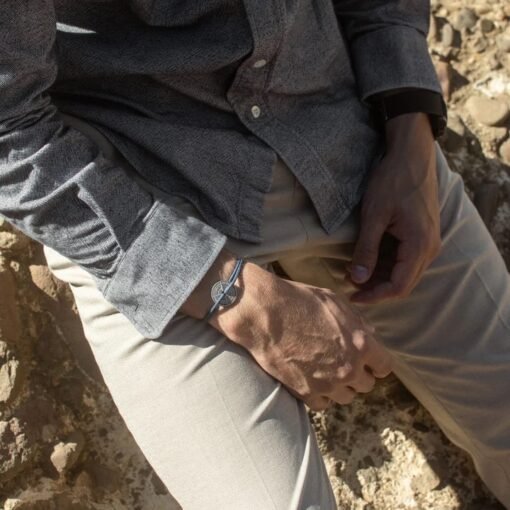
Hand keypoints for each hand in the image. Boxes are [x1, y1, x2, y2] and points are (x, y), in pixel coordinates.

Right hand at [210, 263, 392, 410]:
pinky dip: (320, 395)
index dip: (377, 363)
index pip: (384, 366)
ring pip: (347, 398)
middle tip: (343, 363)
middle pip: (367, 385)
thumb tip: (370, 334)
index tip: (369, 362)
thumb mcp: (335, 302)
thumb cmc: (300, 300)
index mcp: (361, 344)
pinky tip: (311, 381)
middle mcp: (349, 368)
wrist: (265, 313)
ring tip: (326, 373)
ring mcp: (328, 384)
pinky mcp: (306, 393)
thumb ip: (358, 321)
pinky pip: (323, 404)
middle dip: (358, 374)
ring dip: (340, 387)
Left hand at [348, 113, 440, 303]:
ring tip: (353, 270)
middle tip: (348, 283)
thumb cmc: (392, 181)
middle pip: (403, 283)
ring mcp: (429, 241)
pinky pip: (406, 259)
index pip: (398, 286)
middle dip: (375, 287)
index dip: (374, 296)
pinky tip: (368, 258)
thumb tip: (358, 280)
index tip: (351, 296)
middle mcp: (430, 248)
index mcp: (420, 246)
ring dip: (380, 276)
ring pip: (404, 272)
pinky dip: (387, 264)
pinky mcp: (424, 234)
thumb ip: (366, 250)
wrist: (412, 155)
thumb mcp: (374, 216)